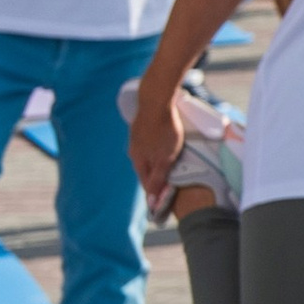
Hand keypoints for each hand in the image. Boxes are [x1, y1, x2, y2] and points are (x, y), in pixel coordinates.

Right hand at [129, 88, 187, 209]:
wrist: (156, 101)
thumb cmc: (164, 131)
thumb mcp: (165, 158)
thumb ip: (158, 178)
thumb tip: (151, 200)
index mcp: (138, 161)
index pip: (146, 184)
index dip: (156, 194)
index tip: (165, 202)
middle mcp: (134, 152)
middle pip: (146, 171)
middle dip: (156, 179)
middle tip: (169, 186)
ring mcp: (136, 139)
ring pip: (146, 157)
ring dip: (156, 164)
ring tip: (168, 167)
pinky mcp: (141, 128)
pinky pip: (148, 145)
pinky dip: (155, 150)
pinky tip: (162, 147)